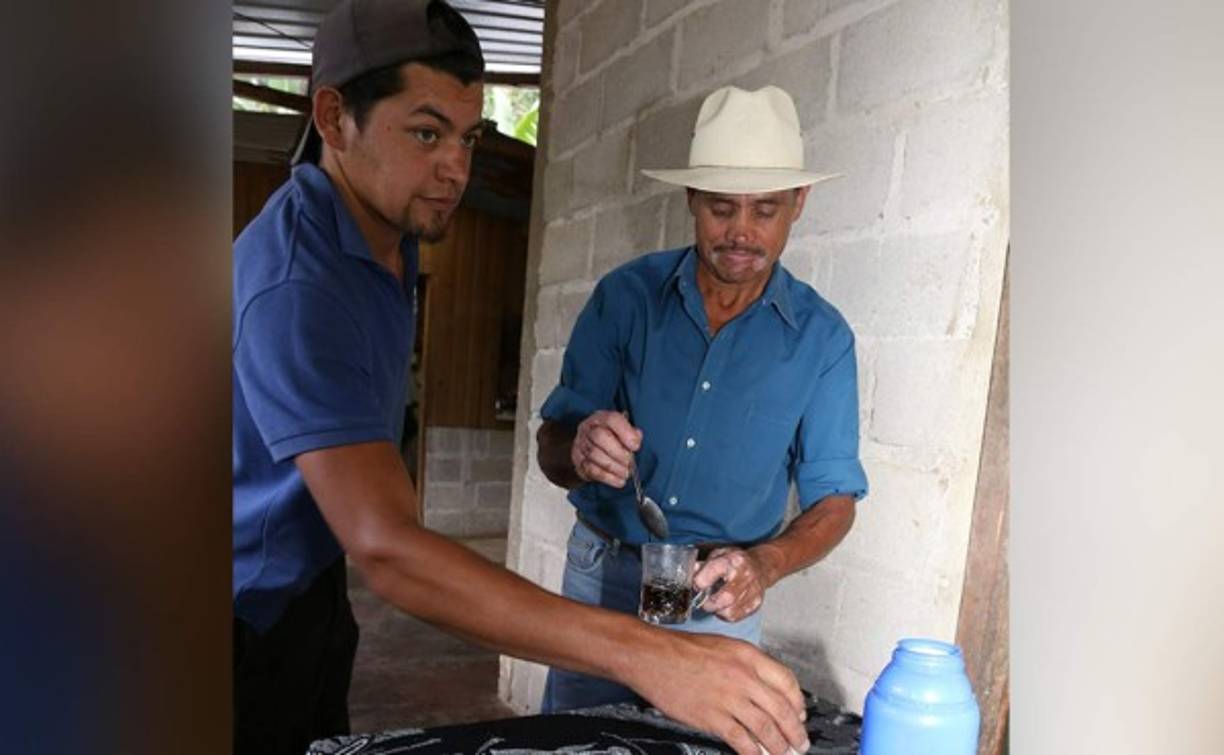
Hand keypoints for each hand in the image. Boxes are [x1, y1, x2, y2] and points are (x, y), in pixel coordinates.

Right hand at [569, 410, 641, 487]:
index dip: (625, 433)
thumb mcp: (622, 430)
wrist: (588, 445)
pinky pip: (591, 470)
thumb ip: (631, 433)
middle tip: (629, 462)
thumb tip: (635, 439)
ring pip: (595, 455)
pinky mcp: (578, 461)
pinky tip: (619, 480)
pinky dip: (608, 477)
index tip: (635, 446)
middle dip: (618, 452)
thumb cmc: (610, 437)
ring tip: (626, 472)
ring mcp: (580, 444)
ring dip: (614, 467)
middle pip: (599, 437)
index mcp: (601, 418)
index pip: (612, 419)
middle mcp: (588, 428)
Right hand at [626, 630, 808, 754]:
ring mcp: (728, 698)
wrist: (651, 657)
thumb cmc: (684, 650)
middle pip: (781, 709)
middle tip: (800, 744)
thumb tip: (766, 691)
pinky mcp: (712, 717)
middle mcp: (743, 676)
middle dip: (795, 731)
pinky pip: (741, 740)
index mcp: (748, 655)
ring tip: (784, 754)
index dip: (798, 703)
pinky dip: (753, 752)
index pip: (787, 681)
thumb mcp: (724, 647)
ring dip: (779, 746)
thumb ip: (747, 666)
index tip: (800, 715)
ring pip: (766, 728)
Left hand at [694, 547, 775, 622]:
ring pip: (729, 612)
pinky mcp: (755, 604)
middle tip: (704, 601)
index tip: (696, 585)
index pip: (714, 571)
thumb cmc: (736, 561)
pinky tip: (725, 606)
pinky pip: (735, 617)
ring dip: (717, 610)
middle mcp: (746, 575)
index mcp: (733, 560)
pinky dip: (726, 614)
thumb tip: (690, 574)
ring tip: (715, 603)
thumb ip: (703, 565)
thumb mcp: (719, 554)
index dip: (700, 581)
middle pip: (725, 597)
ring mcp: (753, 591)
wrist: (761, 566)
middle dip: (709, 603)